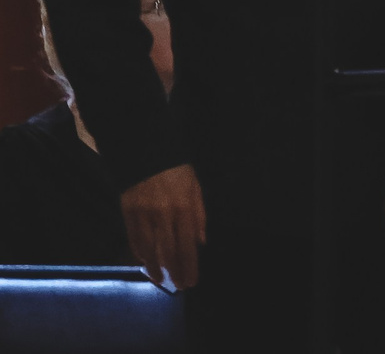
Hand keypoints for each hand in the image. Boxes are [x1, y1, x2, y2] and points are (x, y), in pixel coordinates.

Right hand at [121, 163, 204, 290]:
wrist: (147, 154)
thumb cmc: (177, 173)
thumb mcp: (196, 189)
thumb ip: (199, 216)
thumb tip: (201, 243)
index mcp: (184, 209)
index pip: (187, 245)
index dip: (189, 266)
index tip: (191, 281)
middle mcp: (164, 215)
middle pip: (169, 251)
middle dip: (175, 272)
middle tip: (178, 286)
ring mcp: (143, 216)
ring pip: (149, 250)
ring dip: (155, 268)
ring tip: (161, 281)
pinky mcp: (127, 214)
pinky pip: (134, 240)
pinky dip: (140, 254)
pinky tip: (145, 263)